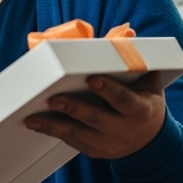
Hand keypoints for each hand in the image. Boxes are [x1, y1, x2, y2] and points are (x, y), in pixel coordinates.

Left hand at [24, 72, 165, 159]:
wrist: (150, 141)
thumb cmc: (143, 102)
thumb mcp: (146, 82)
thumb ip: (133, 59)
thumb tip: (126, 32)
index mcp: (139, 110)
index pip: (123, 99)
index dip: (108, 89)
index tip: (91, 78)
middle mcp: (123, 129)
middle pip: (96, 119)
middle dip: (74, 109)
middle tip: (53, 99)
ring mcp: (108, 143)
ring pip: (78, 134)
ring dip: (53, 126)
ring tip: (32, 119)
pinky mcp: (94, 151)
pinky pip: (72, 142)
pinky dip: (54, 133)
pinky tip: (37, 126)